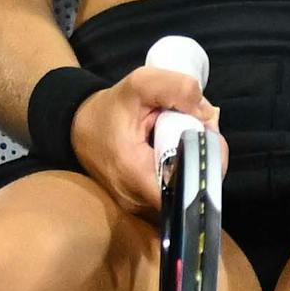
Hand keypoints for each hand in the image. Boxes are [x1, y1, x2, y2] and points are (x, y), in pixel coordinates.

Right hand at [72, 64, 217, 220]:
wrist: (80, 127)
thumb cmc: (111, 108)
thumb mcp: (141, 84)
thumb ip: (177, 89)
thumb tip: (208, 113)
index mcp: (135, 174)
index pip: (189, 186)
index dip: (208, 160)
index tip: (208, 133)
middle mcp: (138, 200)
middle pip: (193, 188)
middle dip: (205, 158)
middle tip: (203, 129)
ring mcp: (140, 207)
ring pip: (186, 190)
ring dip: (195, 164)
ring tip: (189, 136)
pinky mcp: (142, 205)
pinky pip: (175, 190)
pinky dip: (183, 170)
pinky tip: (179, 149)